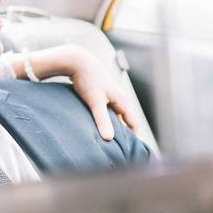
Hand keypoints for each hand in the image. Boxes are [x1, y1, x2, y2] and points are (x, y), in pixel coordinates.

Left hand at [20, 45, 136, 140]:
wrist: (78, 61)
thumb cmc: (87, 80)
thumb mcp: (95, 102)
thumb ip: (102, 120)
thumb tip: (110, 138)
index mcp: (122, 100)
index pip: (133, 123)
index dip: (132, 137)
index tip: (128, 150)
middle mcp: (120, 98)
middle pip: (125, 120)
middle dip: (122, 133)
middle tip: (117, 149)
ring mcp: (112, 95)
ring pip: (116, 115)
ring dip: (112, 125)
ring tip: (106, 139)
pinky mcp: (103, 93)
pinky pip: (108, 110)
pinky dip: (105, 118)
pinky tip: (96, 125)